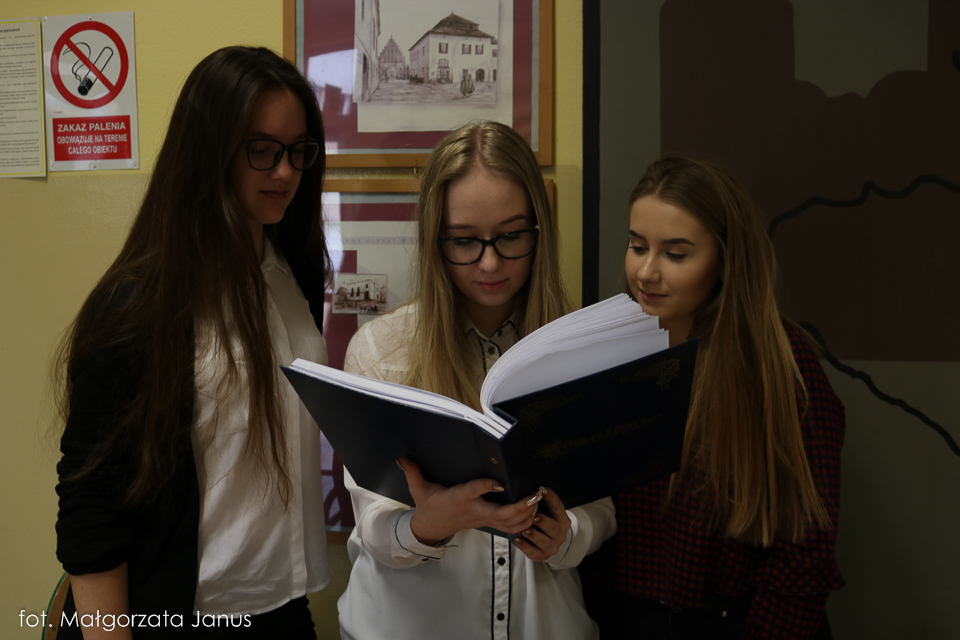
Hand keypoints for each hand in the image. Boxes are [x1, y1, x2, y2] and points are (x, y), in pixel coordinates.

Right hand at [398, 458, 540, 545]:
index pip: (474, 492)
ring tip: (539, 501)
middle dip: (520, 507)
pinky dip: (524, 523)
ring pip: (509, 524)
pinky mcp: (488, 523)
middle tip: (535, 495)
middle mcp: (474, 510)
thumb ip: (413, 473)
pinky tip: (535, 512)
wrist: (431, 528)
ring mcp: (483, 519)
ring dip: (526, 515)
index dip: (487, 487)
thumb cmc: (429, 505)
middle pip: (500, 514)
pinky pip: (510, 528)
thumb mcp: (418, 489)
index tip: (500, 482)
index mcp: (459, 498)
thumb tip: (402, 458)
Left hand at [514, 488, 571, 561]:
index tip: (542, 489)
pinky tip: (518, 540)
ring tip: (525, 530)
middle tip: (534, 517)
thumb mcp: (548, 512)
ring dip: (534, 535)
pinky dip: (525, 547)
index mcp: (562, 520)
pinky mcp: (542, 555)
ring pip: (543, 541)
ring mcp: (552, 546)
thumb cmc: (546, 523)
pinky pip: (533, 552)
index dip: (551, 498)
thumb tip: (535, 489)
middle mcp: (560, 534)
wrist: (549, 542)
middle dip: (544, 522)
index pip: (558, 507)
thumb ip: (542, 503)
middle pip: (553, 527)